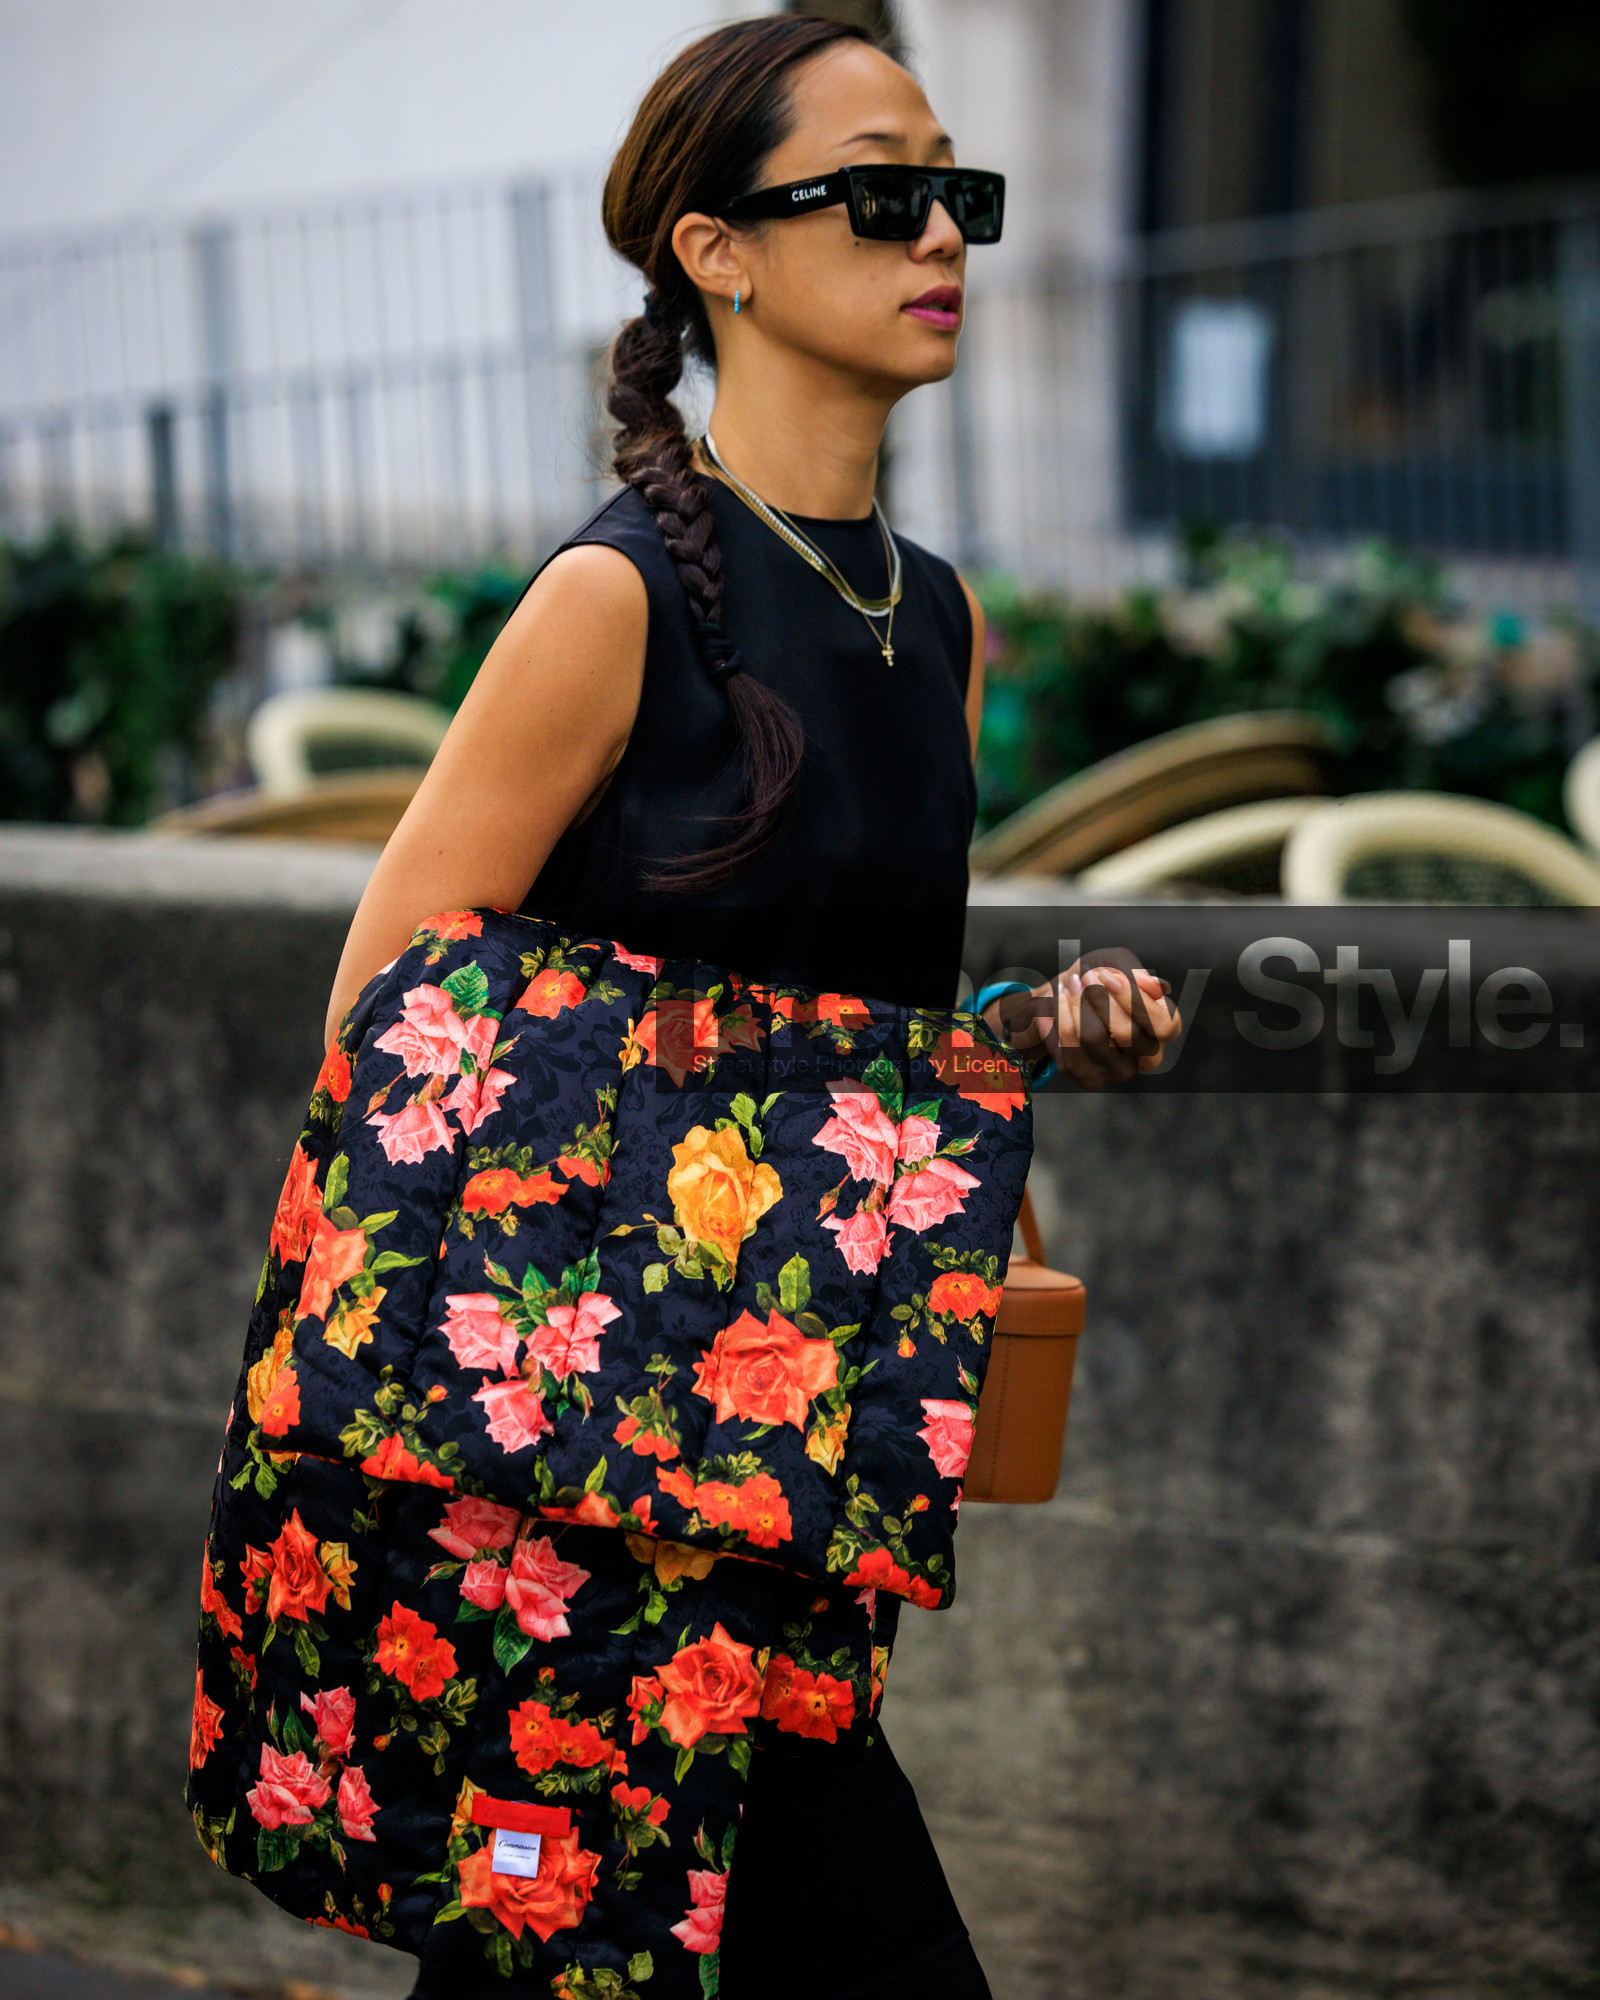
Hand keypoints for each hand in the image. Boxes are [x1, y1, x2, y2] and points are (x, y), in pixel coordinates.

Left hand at [981, 947, 1181, 1090]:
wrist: (1063, 995)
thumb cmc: (1097, 977)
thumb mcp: (1116, 962)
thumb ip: (1136, 972)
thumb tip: (1157, 987)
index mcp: (1163, 1029)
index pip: (1164, 1025)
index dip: (1135, 1000)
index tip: (1107, 976)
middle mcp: (1147, 1057)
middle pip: (1127, 1034)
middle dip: (1099, 999)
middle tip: (1084, 977)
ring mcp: (1119, 1071)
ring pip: (1094, 1039)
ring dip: (1076, 1005)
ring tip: (1069, 985)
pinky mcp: (1090, 1079)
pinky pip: (1069, 1048)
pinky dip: (1059, 1018)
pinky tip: (1057, 1003)